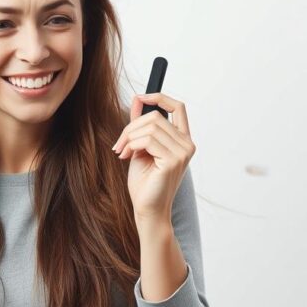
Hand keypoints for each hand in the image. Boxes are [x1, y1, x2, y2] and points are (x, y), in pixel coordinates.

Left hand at [111, 92, 196, 222]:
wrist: (147, 209)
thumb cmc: (145, 181)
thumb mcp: (140, 147)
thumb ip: (141, 125)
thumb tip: (138, 98)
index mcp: (182, 139)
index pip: (178, 107)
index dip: (159, 97)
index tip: (140, 97)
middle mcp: (187, 144)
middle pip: (155, 116)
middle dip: (131, 127)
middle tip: (119, 144)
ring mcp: (182, 152)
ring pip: (149, 127)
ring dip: (129, 137)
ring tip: (122, 152)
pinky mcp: (173, 160)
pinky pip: (147, 140)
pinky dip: (131, 145)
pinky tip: (126, 157)